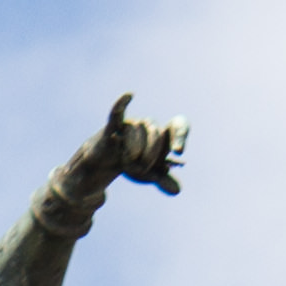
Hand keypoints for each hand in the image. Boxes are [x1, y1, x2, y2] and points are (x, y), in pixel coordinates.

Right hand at [70, 91, 186, 198]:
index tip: (178, 151)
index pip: (178, 126)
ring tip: (128, 162)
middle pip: (157, 135)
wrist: (105, 162)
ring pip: (138, 135)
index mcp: (163, 134)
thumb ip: (163, 180)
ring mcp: (132, 124)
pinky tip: (129, 95)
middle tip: (142, 169)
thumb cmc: (131, 162)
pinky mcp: (114, 126)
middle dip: (151, 155)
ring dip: (134, 152)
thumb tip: (177, 190)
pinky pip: (117, 113)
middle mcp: (150, 125)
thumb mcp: (149, 174)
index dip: (180, 136)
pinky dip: (121, 104)